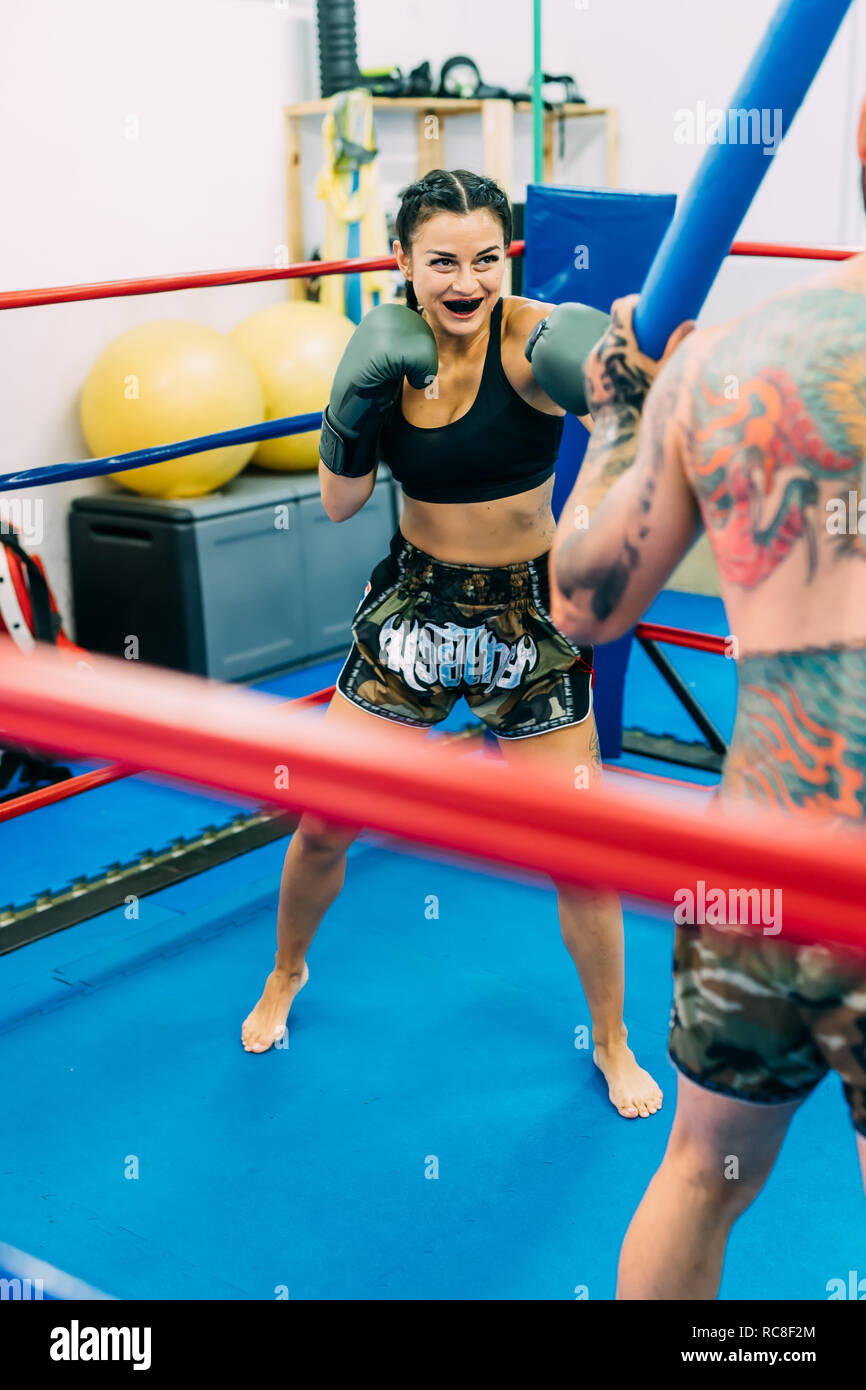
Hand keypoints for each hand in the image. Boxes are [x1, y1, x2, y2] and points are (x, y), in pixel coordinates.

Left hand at [583, 294, 694, 415]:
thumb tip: (690, 323)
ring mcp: (591, 364)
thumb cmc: (645, 402)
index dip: (633, 301)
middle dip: (630, 326)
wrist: (619, 434)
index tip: (644, 304)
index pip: (621, 307)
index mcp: (618, 343)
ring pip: (606, 344)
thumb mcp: (664, 372)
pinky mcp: (587, 377)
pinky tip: (625, 370)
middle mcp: (600, 350)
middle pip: (614, 326)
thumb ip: (676, 346)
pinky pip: (600, 361)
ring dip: (620, 344)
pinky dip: (612, 361)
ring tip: (638, 355)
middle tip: (647, 332)